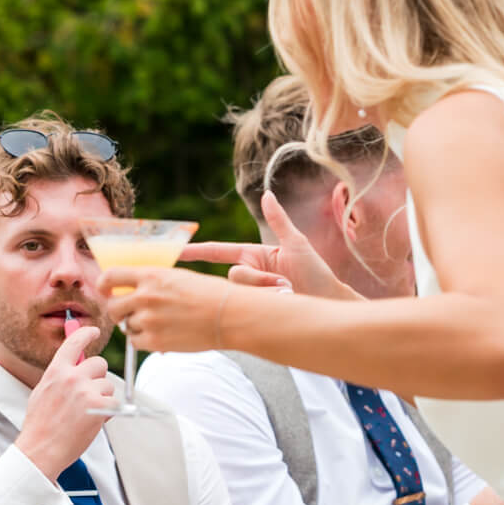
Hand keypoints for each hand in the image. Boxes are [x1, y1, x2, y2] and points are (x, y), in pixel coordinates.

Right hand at [12, 325, 112, 478]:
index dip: (86, 333)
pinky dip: (108, 412)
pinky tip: (93, 421)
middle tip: (89, 393)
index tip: (93, 331)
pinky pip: (114, 402)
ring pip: (108, 384)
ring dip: (103, 397)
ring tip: (86, 413)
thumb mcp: (42, 392)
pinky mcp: (99, 406)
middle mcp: (71, 377)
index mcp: (55, 371)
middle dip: (98, 377)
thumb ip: (59, 376)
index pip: (74, 342)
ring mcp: (86, 391)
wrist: (41, 449)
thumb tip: (73, 363)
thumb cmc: (40, 425)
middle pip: (99, 363)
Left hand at [102, 267, 238, 355]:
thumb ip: (152, 282)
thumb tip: (131, 289)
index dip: (104, 284)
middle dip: (118, 311)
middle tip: (129, 314)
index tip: (105, 290)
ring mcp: (148, 320)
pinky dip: (144, 341)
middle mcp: (145, 297)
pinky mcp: (154, 341)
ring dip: (137, 326)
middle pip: (113, 306)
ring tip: (159, 323)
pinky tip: (161, 335)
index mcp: (151, 276)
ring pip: (126, 326)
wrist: (229, 315)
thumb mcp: (177, 277)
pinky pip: (136, 342)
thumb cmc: (209, 294)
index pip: (111, 276)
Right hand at [179, 193, 358, 300]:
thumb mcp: (297, 243)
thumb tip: (267, 194)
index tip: (175, 252)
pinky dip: (266, 302)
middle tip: (284, 283)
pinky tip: (284, 303)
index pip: (217, 252)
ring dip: (266, 291)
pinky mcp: (254, 309)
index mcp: (252, 256)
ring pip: (240, 291)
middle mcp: (247, 274)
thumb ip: (278, 220)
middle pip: (233, 276)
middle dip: (258, 280)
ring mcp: (250, 293)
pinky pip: (247, 305)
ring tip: (288, 292)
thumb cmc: (316, 272)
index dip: (195, 251)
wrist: (328, 302)